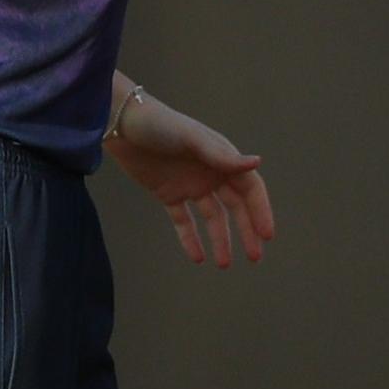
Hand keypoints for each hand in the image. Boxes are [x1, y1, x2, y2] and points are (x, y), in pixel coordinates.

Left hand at [106, 92, 276, 267]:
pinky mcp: (168, 194)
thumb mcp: (193, 139)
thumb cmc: (162, 125)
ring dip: (220, 239)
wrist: (122, 125)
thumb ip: (223, 156)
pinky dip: (190, 239)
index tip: (267, 235)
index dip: (260, 211)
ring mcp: (190, 185)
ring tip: (224, 264)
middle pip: (236, 207)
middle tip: (254, 257)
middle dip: (246, 231)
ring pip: (212, 218)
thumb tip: (257, 162)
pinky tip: (198, 257)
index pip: (250, 189)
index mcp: (222, 159)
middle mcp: (211, 173)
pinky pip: (183, 221)